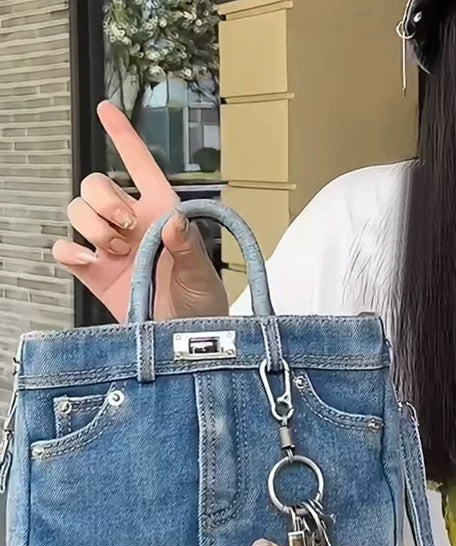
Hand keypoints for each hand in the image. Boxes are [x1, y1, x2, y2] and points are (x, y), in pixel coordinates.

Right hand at [52, 100, 228, 322]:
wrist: (186, 339)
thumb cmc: (203, 303)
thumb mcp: (203, 274)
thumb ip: (188, 248)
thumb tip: (171, 223)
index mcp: (161, 212)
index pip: (140, 165)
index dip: (123, 136)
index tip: (106, 109)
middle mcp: (131, 224)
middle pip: (95, 183)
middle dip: (104, 198)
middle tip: (126, 226)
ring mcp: (109, 247)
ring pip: (77, 210)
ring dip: (92, 226)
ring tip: (119, 253)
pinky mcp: (93, 272)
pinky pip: (63, 248)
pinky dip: (69, 249)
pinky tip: (90, 261)